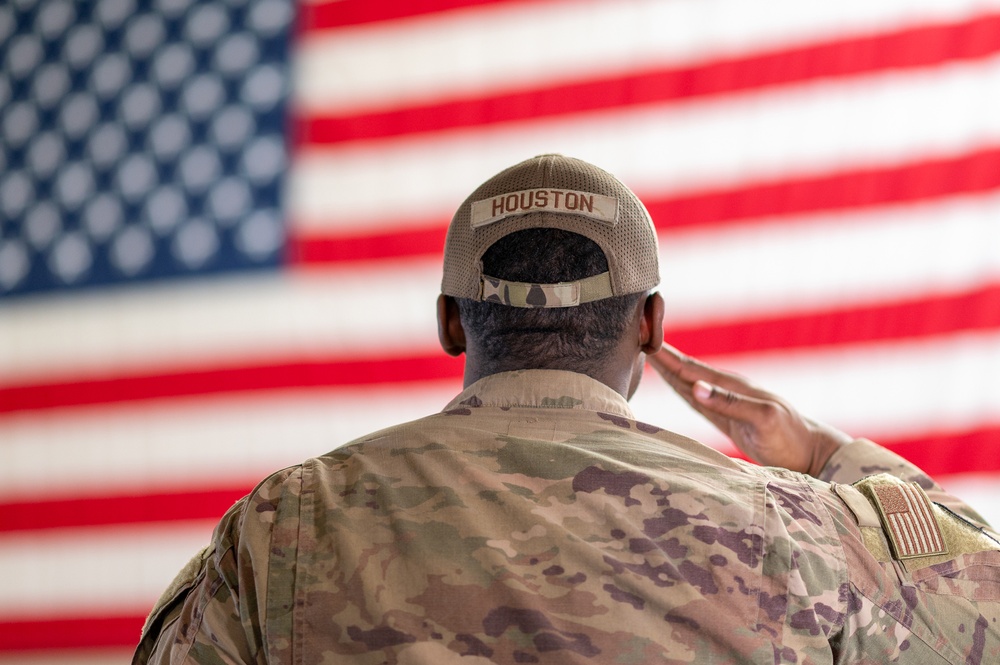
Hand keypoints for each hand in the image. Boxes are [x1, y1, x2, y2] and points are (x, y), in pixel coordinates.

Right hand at [647, 345, 851, 475]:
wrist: (810, 453)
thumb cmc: (789, 437)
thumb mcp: (762, 419)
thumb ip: (729, 403)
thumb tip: (695, 386)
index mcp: (733, 385)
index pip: (692, 368)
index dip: (668, 357)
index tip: (646, 342)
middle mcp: (727, 389)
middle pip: (687, 369)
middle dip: (664, 356)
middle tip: (639, 338)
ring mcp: (727, 402)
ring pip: (690, 382)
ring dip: (670, 370)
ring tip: (650, 357)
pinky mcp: (728, 418)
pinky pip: (698, 399)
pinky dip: (682, 389)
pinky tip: (676, 383)